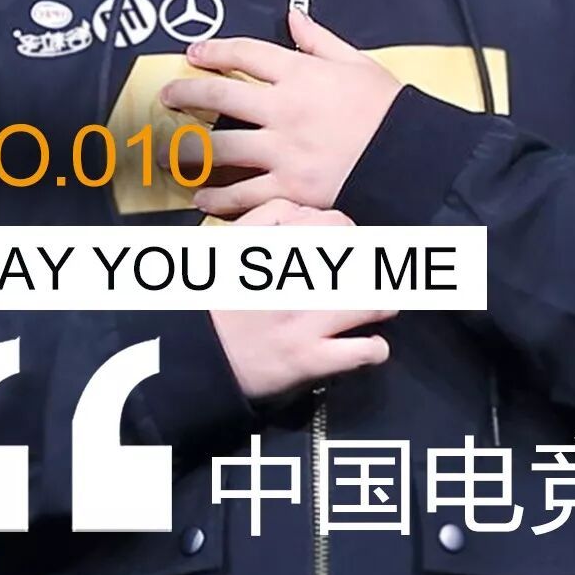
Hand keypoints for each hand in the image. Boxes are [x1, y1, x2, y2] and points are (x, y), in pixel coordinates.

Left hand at [158, 8, 402, 216]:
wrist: (411, 155)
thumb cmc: (389, 110)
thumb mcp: (358, 64)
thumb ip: (320, 41)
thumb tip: (295, 18)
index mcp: (301, 74)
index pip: (245, 54)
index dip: (214, 50)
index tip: (195, 54)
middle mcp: (285, 110)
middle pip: (219, 96)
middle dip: (186, 94)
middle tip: (168, 97)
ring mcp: (284, 150)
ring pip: (221, 148)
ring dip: (189, 151)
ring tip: (170, 154)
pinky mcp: (290, 185)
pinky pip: (244, 193)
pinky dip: (219, 198)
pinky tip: (203, 197)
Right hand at [208, 198, 397, 400]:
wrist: (191, 356)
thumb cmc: (214, 300)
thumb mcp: (229, 242)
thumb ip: (269, 217)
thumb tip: (310, 213)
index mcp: (275, 248)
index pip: (335, 224)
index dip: (350, 234)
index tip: (349, 247)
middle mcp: (292, 281)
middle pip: (362, 259)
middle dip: (374, 267)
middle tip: (370, 277)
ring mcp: (304, 321)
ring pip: (373, 302)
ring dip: (383, 304)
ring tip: (377, 308)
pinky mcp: (308, 360)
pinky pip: (363, 350)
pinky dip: (374, 348)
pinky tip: (365, 345)